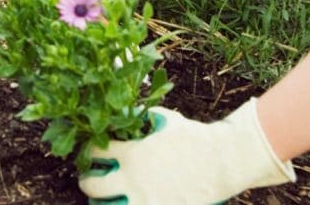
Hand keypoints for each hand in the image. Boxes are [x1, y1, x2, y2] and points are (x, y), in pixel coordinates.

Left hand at [79, 99, 294, 204]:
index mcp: (131, 153)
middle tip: (90, 179)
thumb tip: (127, 113)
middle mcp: (133, 179)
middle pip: (91, 185)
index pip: (93, 153)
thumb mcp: (164, 120)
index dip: (88, 152)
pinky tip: (124, 204)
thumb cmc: (195, 137)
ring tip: (103, 198)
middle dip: (87, 181)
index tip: (91, 153)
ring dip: (100, 202)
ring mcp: (145, 200)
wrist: (223, 161)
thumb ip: (142, 119)